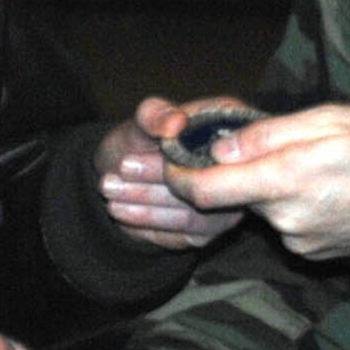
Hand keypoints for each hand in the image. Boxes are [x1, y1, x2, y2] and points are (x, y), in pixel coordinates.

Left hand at [96, 97, 245, 250]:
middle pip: (205, 185)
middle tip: (118, 174)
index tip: (134, 159)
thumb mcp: (140, 122)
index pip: (219, 149)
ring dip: (147, 206)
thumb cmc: (140, 141)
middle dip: (155, 182)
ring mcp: (227, 204)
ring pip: (193, 214)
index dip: (178, 156)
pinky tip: (121, 211)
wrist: (125, 174)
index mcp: (231, 130)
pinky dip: (149, 224)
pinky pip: (184, 234)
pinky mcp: (209, 230)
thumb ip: (154, 115)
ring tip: (111, 192)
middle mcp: (237, 170)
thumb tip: (175, 122)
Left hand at [164, 103, 349, 259]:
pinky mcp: (316, 254)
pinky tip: (331, 189)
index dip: (179, 177)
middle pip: (236, 197)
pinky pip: (289, 225)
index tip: (170, 161)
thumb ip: (268, 135)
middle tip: (278, 144)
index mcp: (286, 180)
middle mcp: (287, 220)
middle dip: (240, 172)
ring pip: (265, 209)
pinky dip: (296, 205)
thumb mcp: (329, 120)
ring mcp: (302, 243)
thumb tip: (218, 148)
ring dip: (274, 187)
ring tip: (318, 164)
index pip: (206, 190)